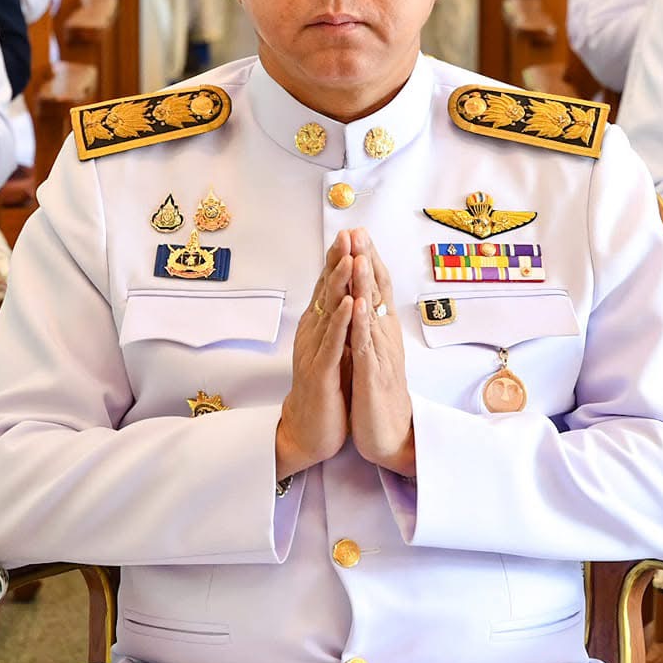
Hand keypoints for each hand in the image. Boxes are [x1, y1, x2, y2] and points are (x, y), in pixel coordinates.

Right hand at [275, 232, 355, 478]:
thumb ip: (339, 322)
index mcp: (320, 327)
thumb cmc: (326, 388)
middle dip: (338, 261)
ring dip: (340, 284)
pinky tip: (348, 304)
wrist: (311, 429)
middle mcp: (314, 333)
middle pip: (326, 291)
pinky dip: (340, 322)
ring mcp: (315, 351)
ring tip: (350, 258)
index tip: (351, 232)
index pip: (330, 286)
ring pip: (328, 311)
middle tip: (348, 233)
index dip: (339, 259)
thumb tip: (349, 293)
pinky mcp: (320, 372)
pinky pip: (332, 343)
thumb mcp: (335, 348)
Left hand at [344, 231, 414, 476]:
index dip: (368, 258)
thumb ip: (370, 326)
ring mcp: (380, 353)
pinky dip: (361, 323)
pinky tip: (358, 304)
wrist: (391, 435)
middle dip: (368, 259)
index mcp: (382, 331)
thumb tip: (363, 299)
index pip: (376, 288)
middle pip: (377, 291)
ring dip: (366, 283)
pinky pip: (366, 345)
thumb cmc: (379, 394)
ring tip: (361, 255)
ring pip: (373, 312)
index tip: (358, 232)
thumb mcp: (373, 352)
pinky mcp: (372, 374)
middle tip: (359, 230)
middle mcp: (384, 336)